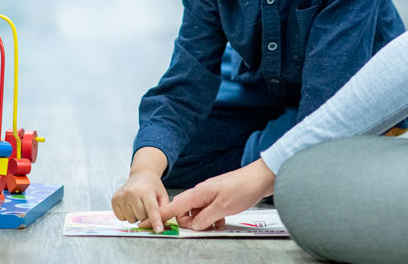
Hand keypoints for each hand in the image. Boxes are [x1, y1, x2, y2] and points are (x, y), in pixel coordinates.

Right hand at [112, 147, 168, 232]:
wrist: (141, 174)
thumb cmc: (153, 187)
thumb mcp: (162, 195)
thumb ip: (163, 209)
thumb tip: (161, 225)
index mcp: (147, 190)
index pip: (152, 209)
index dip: (155, 221)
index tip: (159, 230)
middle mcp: (132, 192)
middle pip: (141, 217)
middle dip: (145, 216)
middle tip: (147, 206)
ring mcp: (122, 196)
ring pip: (131, 219)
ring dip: (136, 216)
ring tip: (138, 205)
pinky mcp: (114, 200)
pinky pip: (121, 218)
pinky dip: (127, 215)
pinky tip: (130, 206)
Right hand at [149, 159, 275, 230]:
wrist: (262, 177)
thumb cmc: (244, 188)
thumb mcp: (222, 208)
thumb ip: (204, 219)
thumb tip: (192, 227)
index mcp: (198, 193)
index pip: (173, 206)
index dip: (159, 216)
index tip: (146, 223)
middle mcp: (202, 192)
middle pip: (184, 212)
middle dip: (188, 224)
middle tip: (201, 229)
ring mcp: (210, 194)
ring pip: (197, 213)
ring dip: (203, 222)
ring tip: (216, 225)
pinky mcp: (219, 197)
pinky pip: (208, 211)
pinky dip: (212, 219)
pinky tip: (221, 221)